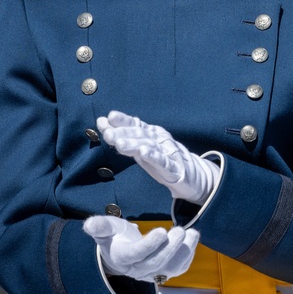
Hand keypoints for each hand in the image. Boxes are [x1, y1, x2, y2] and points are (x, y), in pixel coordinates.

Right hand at [83, 216, 198, 282]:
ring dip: (184, 252)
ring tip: (192, 233)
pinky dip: (188, 256)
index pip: (137, 254)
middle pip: (156, 262)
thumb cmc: (116, 237)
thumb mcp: (107, 229)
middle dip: (170, 247)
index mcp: (123, 258)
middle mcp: (138, 270)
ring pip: (170, 268)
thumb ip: (101, 226)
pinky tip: (192, 240)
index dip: (149, 244)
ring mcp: (152, 273)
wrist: (123, 252)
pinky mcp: (165, 273)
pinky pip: (179, 269)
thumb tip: (90, 224)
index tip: (161, 230)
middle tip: (180, 230)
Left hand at [98, 111, 220, 204]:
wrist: (190, 175)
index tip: (107, 118)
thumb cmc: (162, 159)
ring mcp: (168, 152)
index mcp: (152, 133)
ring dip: (134, 144)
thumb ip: (123, 136)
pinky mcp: (174, 168)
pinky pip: (163, 161)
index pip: (135, 125)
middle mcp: (160, 139)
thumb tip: (102, 121)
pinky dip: (153, 156)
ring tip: (120, 144)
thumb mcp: (142, 148)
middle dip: (123, 133)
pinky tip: (143, 153)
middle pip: (140, 135)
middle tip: (108, 134)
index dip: (122, 121)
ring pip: (149, 146)